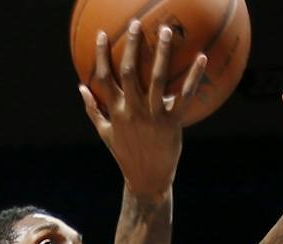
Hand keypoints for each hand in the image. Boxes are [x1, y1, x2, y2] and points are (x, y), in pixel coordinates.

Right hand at [81, 21, 204, 199]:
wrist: (147, 181)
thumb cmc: (126, 155)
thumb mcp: (106, 134)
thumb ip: (93, 110)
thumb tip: (80, 88)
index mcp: (115, 112)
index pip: (104, 78)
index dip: (102, 55)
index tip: (103, 34)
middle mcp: (133, 111)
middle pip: (130, 72)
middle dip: (132, 45)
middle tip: (137, 24)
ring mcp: (153, 117)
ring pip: (157, 79)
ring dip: (162, 53)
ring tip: (167, 31)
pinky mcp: (172, 124)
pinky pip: (185, 96)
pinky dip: (194, 76)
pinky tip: (202, 58)